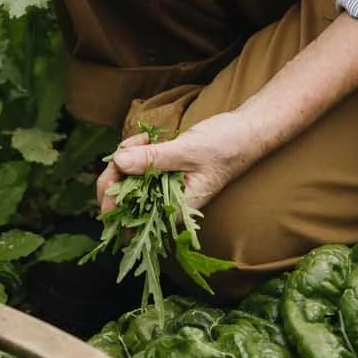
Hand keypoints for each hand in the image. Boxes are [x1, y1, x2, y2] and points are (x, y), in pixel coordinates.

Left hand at [95, 111, 253, 216]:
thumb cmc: (224, 147)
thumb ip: (154, 159)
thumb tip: (118, 162)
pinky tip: (145, 140)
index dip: (112, 201)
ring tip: (143, 140)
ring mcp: (162, 192)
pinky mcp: (161, 176)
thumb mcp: (188, 151)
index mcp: (174, 213)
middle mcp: (165, 208)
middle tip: (128, 147)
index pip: (129, 224)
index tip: (115, 169)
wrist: (245, 134)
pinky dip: (133, 154)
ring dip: (124, 160)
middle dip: (115, 174)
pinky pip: (136, 171)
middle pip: (120, 206)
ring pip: (125, 185)